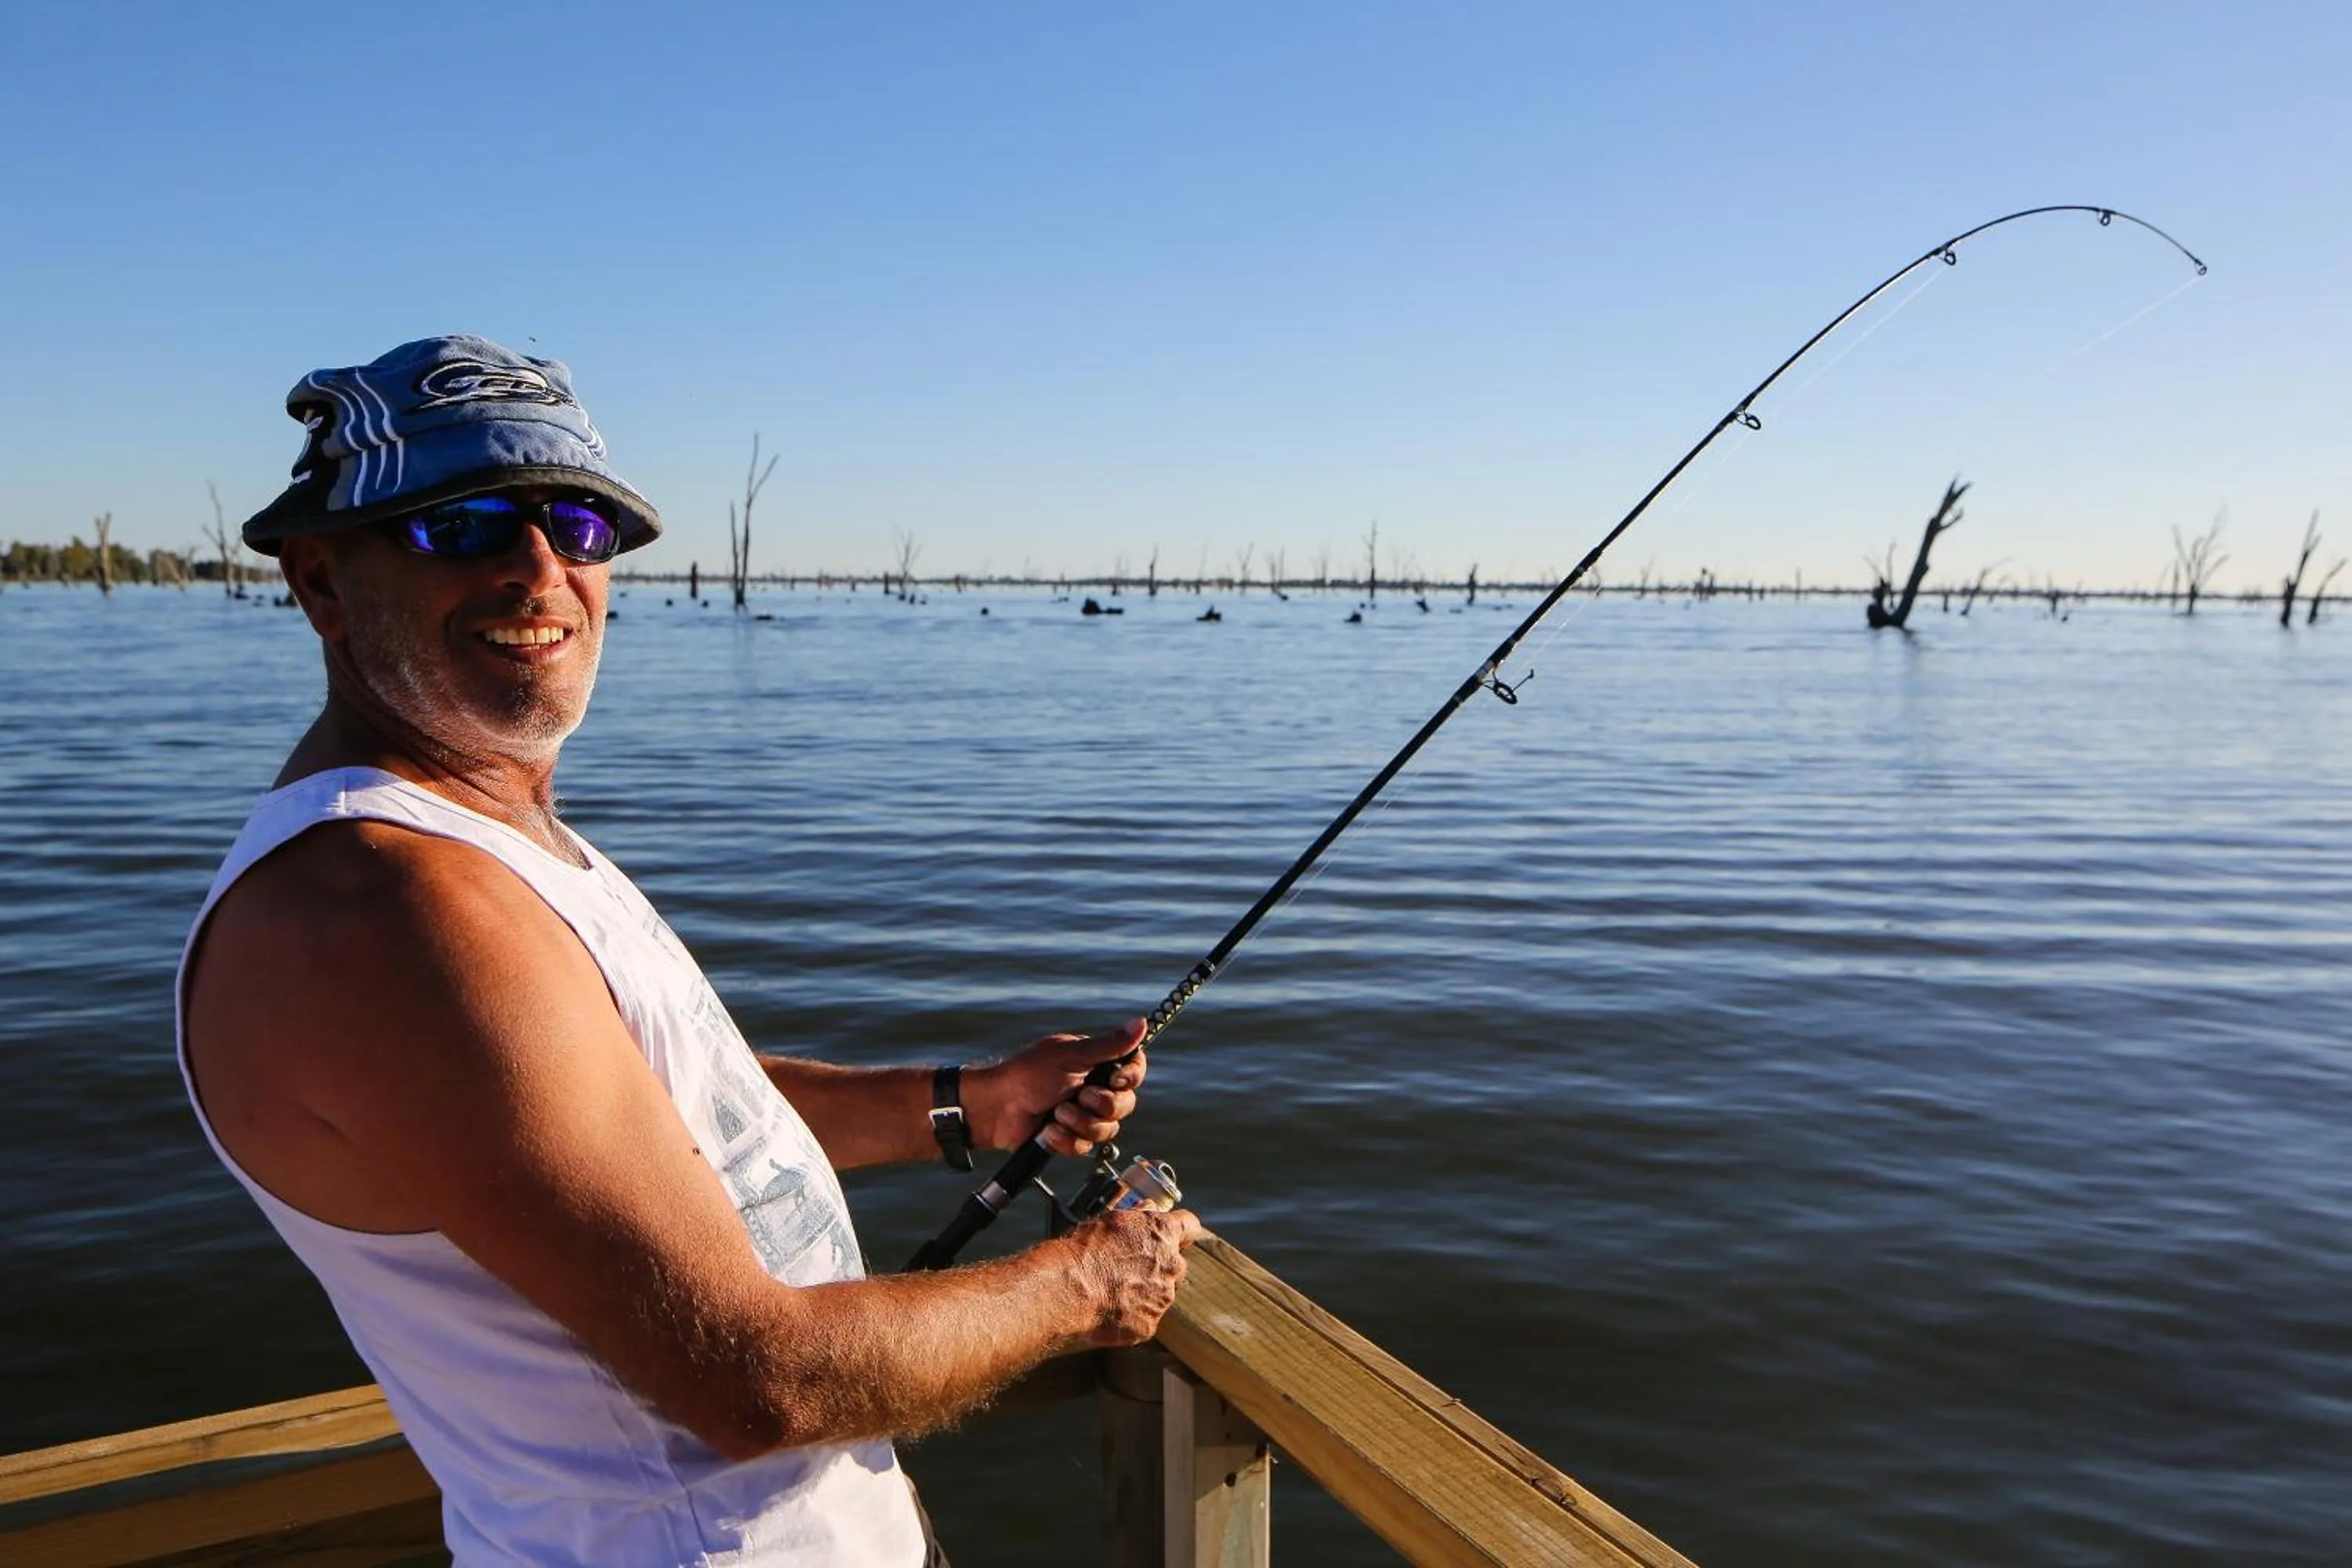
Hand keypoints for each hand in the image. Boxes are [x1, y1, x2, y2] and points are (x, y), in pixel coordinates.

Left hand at [965, 1019, 1148, 1155]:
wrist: (997, 1108)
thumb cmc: (1028, 1074)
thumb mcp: (1071, 1056)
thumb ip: (1109, 1045)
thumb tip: (1142, 1023)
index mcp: (1097, 1064)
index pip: (1133, 1070)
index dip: (1130, 1078)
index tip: (1115, 1079)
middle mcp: (1095, 1088)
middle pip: (1125, 1104)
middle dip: (1101, 1104)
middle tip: (1079, 1095)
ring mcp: (1084, 1115)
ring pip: (1108, 1130)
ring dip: (1080, 1123)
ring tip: (1056, 1114)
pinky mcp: (1071, 1138)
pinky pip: (1086, 1148)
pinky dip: (1066, 1140)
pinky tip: (1048, 1131)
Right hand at [1062, 1206, 1205, 1346]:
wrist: (1069, 1289)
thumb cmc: (1084, 1251)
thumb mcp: (1109, 1220)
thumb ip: (1137, 1217)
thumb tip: (1148, 1210)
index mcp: (1163, 1234)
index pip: (1189, 1226)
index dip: (1182, 1231)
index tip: (1177, 1235)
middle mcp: (1171, 1265)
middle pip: (1174, 1265)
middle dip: (1157, 1267)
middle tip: (1127, 1269)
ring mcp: (1162, 1298)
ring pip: (1159, 1294)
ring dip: (1142, 1293)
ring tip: (1110, 1291)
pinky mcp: (1149, 1324)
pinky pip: (1144, 1318)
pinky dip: (1130, 1316)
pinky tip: (1108, 1309)